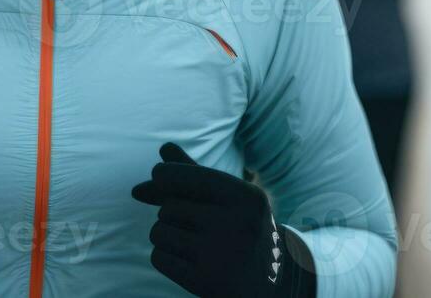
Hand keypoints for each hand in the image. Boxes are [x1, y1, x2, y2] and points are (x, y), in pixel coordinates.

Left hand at [130, 143, 315, 297]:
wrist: (271, 281)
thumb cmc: (242, 229)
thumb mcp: (229, 197)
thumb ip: (196, 172)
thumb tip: (163, 148)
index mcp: (245, 197)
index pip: (180, 176)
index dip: (162, 176)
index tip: (159, 176)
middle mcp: (237, 224)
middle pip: (168, 207)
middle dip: (172, 215)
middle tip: (196, 226)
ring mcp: (222, 256)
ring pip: (159, 231)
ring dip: (166, 236)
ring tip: (192, 243)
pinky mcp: (205, 282)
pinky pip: (159, 258)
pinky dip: (165, 258)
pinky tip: (187, 261)